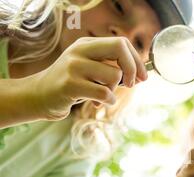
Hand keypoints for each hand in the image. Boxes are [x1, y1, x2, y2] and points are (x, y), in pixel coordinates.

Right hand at [29, 37, 147, 120]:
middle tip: (130, 84)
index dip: (136, 61)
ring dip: (114, 91)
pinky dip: (108, 101)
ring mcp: (74, 67)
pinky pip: (104, 93)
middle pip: (119, 48)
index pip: (121, 43)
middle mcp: (80, 51)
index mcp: (87, 44)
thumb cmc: (71, 84)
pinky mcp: (70, 85)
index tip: (142, 77)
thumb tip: (141, 74)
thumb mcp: (89, 68)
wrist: (38, 96)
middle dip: (132, 69)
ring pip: (114, 75)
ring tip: (103, 95)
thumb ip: (111, 67)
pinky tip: (98, 103)